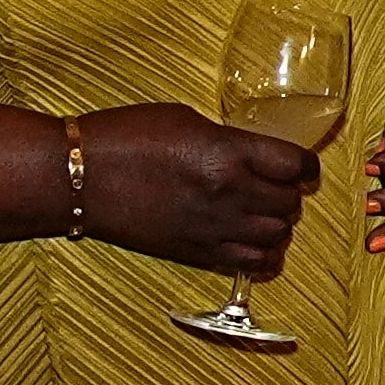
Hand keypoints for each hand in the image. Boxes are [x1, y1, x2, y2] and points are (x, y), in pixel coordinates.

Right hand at [77, 101, 319, 277]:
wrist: (80, 177)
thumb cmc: (125, 138)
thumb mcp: (186, 120)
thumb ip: (229, 140)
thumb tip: (254, 154)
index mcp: (229, 153)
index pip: (297, 165)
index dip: (305, 165)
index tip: (300, 165)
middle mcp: (230, 193)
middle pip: (291, 203)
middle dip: (290, 193)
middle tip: (276, 185)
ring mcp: (217, 228)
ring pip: (279, 236)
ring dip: (278, 223)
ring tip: (262, 211)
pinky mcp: (200, 253)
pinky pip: (256, 264)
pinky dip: (263, 253)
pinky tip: (250, 239)